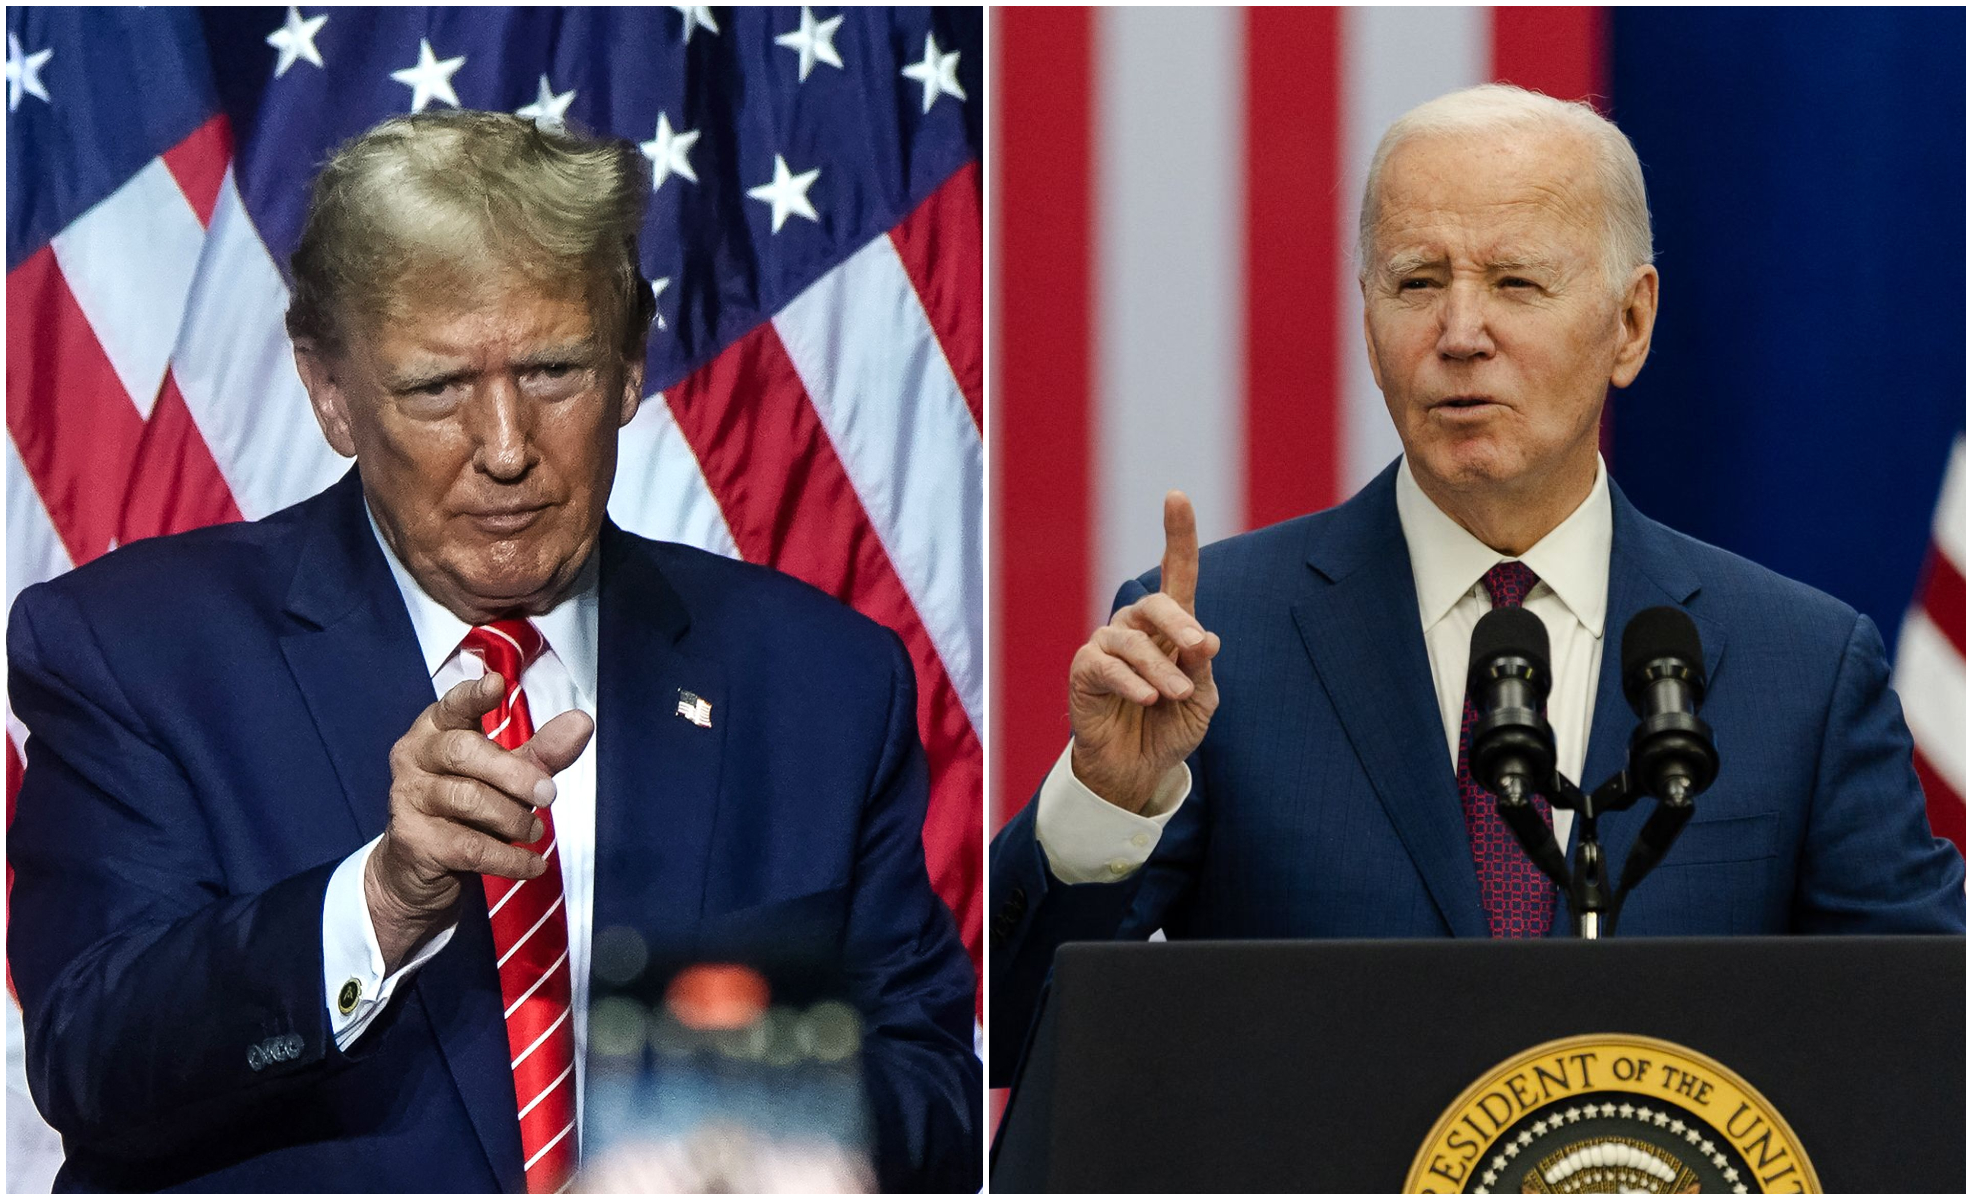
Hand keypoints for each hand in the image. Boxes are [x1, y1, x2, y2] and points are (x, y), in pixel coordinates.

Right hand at [364, 672, 593, 970]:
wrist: (418, 870)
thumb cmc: (467, 809)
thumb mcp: (507, 776)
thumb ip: (542, 751)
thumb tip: (582, 721)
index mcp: (437, 728)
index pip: (454, 704)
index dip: (475, 695)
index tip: (498, 685)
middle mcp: (415, 756)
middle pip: (465, 752)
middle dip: (514, 773)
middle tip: (549, 794)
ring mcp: (408, 797)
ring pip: (467, 799)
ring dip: (513, 817)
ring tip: (535, 830)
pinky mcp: (412, 840)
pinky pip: (469, 846)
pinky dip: (509, 858)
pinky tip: (533, 864)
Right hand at [1067, 491, 1221, 812]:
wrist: (1137, 770)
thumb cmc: (1170, 728)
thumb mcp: (1200, 701)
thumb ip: (1201, 670)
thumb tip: (1207, 638)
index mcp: (1170, 628)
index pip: (1175, 572)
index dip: (1177, 534)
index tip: (1176, 496)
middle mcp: (1136, 628)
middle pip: (1156, 603)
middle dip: (1178, 622)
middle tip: (1197, 650)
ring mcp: (1107, 647)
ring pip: (1133, 639)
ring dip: (1160, 668)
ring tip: (1176, 697)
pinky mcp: (1085, 672)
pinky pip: (1107, 665)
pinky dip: (1131, 680)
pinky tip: (1147, 697)